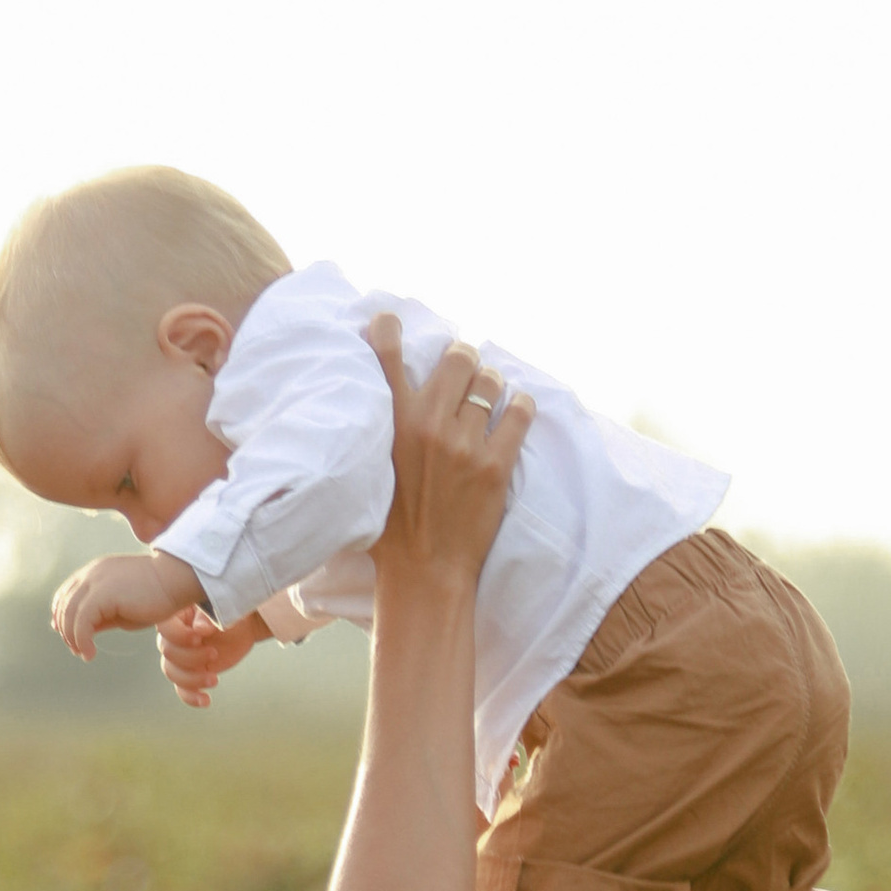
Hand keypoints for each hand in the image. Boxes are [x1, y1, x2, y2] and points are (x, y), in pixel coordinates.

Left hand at [50, 550, 201, 659]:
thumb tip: (83, 633)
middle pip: (63, 605)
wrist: (176, 580)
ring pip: (69, 614)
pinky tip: (90, 653)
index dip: (62, 617)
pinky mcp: (102, 593)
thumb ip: (101, 617)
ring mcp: (95, 580)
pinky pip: (81, 621)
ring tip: (84, 654)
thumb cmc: (155, 596)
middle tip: (78, 651)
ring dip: (72, 638)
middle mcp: (91, 574)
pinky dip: (81, 640)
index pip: (66, 595)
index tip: (71, 638)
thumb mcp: (121, 609)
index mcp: (95, 573)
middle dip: (66, 631)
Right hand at [158, 608, 265, 707]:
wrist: (242, 627)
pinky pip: (181, 689)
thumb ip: (210, 617)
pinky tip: (206, 701)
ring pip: (172, 672)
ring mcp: (180, 657)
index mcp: (177, 616)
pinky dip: (191, 697)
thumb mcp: (222, 609)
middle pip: (168, 652)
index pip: (164, 627)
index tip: (198, 639)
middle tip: (214, 653)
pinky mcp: (190, 673)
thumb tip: (200, 629)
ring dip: (192, 679)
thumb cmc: (230, 611)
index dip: (178, 636)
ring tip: (214, 679)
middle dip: (191, 657)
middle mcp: (174, 637)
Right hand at [364, 320, 530, 586]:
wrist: (423, 571)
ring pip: (490, 381)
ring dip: (492, 384)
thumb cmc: (388, 528)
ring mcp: (464, 444)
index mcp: (391, 424)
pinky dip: (521, 406)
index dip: (390, 327)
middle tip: (465, 373)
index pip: (387, 356)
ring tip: (489, 398)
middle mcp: (428, 425)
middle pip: (458, 357)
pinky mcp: (495, 465)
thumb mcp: (369, 472)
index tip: (391, 320)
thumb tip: (382, 405)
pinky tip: (518, 411)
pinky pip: (519, 413)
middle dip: (464, 360)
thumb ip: (378, 434)